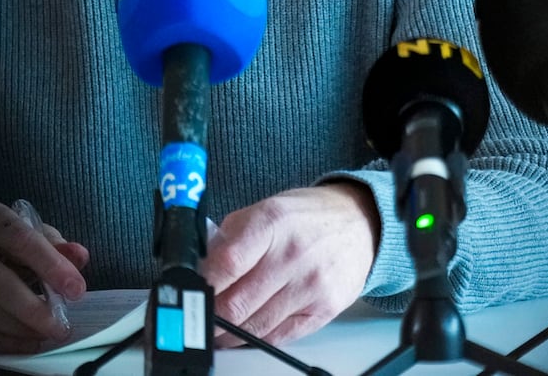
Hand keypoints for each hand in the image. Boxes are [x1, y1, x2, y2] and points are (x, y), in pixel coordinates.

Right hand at [0, 200, 89, 352]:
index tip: (76, 289)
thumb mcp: (25, 231)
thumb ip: (53, 245)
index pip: (20, 239)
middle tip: (60, 325)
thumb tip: (79, 257)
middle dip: (31, 307)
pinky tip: (23, 344)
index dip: (49, 265)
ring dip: (14, 327)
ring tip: (43, 336)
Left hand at [201, 183, 378, 346]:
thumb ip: (230, 236)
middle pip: (237, 302)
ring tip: (215, 330)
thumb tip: (201, 267)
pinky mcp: (324, 310)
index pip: (227, 262)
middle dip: (209, 315)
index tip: (189, 292)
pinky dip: (256, 338)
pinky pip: (280, 336)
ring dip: (227, 333)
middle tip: (196, 317)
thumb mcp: (265, 208)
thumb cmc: (306, 218)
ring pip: (255, 325)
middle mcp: (292, 255)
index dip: (202, 284)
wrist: (358, 225)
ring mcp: (310, 286)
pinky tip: (244, 333)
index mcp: (271, 223)